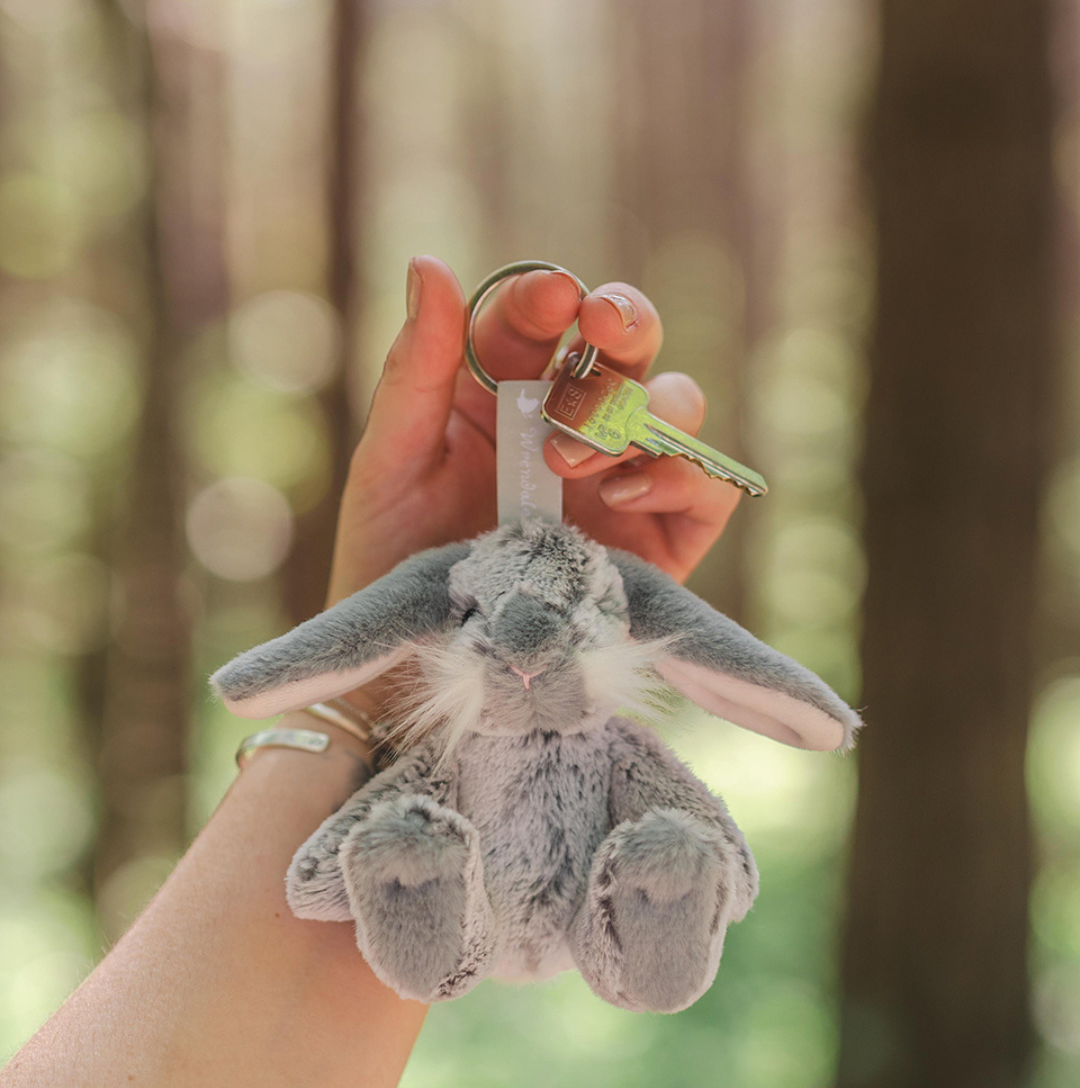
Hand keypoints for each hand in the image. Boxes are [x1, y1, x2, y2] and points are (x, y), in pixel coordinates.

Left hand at [326, 255, 742, 604]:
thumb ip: (415, 371)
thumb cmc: (388, 563)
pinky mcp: (659, 543)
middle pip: (624, 347)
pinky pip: (705, 490)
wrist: (413, 665)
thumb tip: (428, 262)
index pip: (541, 320)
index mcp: (501, 391)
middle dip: (624, 321)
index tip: (547, 303)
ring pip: (673, 408)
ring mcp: (621, 482)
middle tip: (600, 327)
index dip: (549, 299)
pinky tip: (621, 493)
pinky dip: (682, 477)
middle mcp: (570, 425)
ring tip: (571, 460)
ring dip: (635, 413)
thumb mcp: (390, 464)